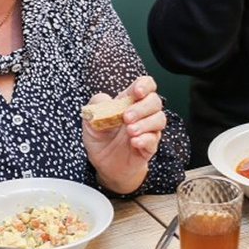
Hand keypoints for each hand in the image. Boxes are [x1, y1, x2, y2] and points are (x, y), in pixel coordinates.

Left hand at [83, 76, 165, 193]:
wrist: (103, 164)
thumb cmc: (99, 138)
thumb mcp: (90, 119)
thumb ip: (96, 105)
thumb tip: (106, 99)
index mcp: (129, 101)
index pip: (146, 85)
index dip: (145, 85)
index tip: (137, 92)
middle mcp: (142, 113)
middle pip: (155, 101)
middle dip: (141, 108)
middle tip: (125, 118)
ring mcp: (148, 130)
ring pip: (159, 119)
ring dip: (145, 123)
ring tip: (129, 131)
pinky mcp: (149, 146)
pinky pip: (154, 139)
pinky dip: (145, 139)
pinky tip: (133, 142)